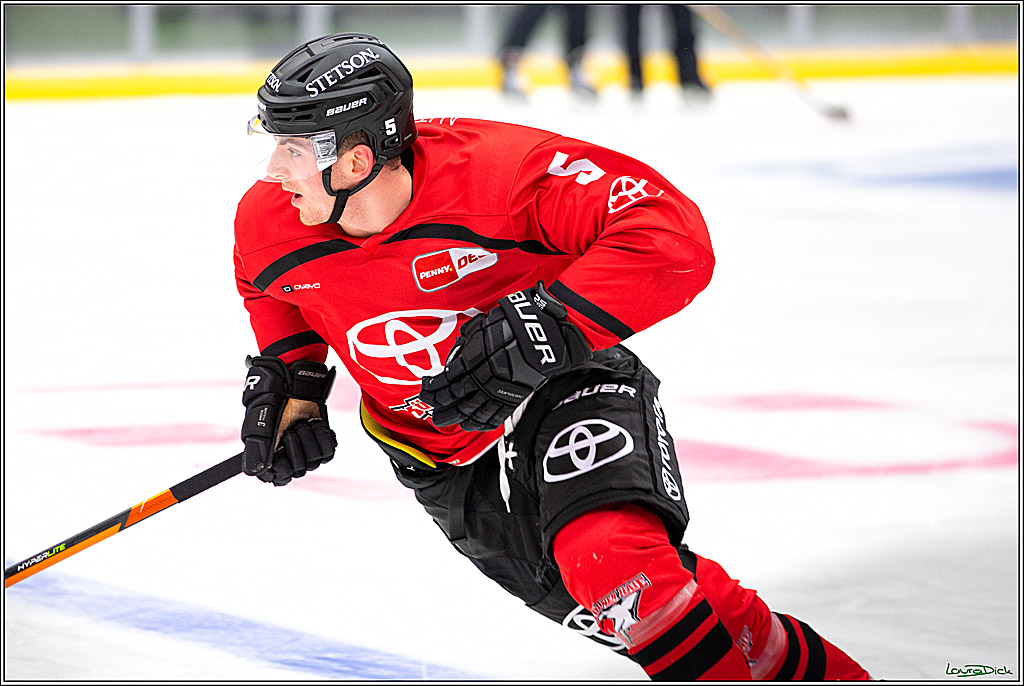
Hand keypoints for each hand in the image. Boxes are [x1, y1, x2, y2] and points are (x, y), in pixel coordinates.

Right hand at [240, 356, 337, 485]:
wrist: (292, 384)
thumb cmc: (272, 402)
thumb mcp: (261, 425)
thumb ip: (258, 451)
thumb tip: (257, 472)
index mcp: (271, 457)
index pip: (280, 479)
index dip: (284, 468)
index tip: (281, 451)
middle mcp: (289, 457)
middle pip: (300, 470)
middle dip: (296, 445)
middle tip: (290, 428)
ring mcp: (307, 450)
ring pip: (315, 461)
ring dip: (308, 438)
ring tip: (300, 423)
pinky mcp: (321, 442)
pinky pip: (328, 452)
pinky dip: (322, 436)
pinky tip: (314, 424)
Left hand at [419, 282, 591, 431]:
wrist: (550, 333)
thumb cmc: (520, 322)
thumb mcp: (488, 322)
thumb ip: (470, 338)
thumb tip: (458, 351)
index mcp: (475, 356)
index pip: (449, 376)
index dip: (436, 385)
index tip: (426, 388)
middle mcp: (485, 375)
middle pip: (457, 395)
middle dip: (441, 404)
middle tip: (431, 410)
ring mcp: (500, 389)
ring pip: (473, 408)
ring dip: (455, 416)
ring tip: (443, 420)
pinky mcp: (515, 397)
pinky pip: (494, 414)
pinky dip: (480, 422)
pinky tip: (470, 424)